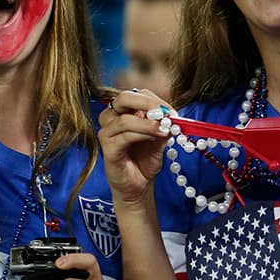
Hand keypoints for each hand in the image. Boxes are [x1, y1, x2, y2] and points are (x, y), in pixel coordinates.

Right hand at [97, 89, 171, 206]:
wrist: (139, 185)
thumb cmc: (146, 159)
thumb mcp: (159, 137)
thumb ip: (162, 124)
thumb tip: (171, 114)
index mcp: (123, 111)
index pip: (137, 94)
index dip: (156, 100)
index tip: (172, 112)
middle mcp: (111, 118)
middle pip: (124, 98)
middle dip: (147, 103)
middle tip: (165, 113)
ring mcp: (107, 133)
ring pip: (125, 119)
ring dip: (148, 124)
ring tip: (163, 130)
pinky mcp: (107, 148)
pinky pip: (124, 136)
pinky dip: (142, 135)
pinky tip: (154, 138)